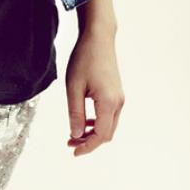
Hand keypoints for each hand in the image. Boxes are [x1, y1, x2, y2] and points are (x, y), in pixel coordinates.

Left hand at [65, 27, 124, 156]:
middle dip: (89, 142)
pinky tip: (84, 120)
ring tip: (74, 133)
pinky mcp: (116, 92)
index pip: (100, 135)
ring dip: (93, 132)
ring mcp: (119, 97)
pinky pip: (109, 115)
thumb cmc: (84, 59)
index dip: (87, 146)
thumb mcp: (73, 87)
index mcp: (108, 102)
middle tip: (70, 143)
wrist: (98, 38)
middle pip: (107, 133)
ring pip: (109, 125)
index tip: (73, 151)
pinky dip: (97, 122)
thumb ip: (75, 113)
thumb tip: (76, 134)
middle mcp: (118, 102)